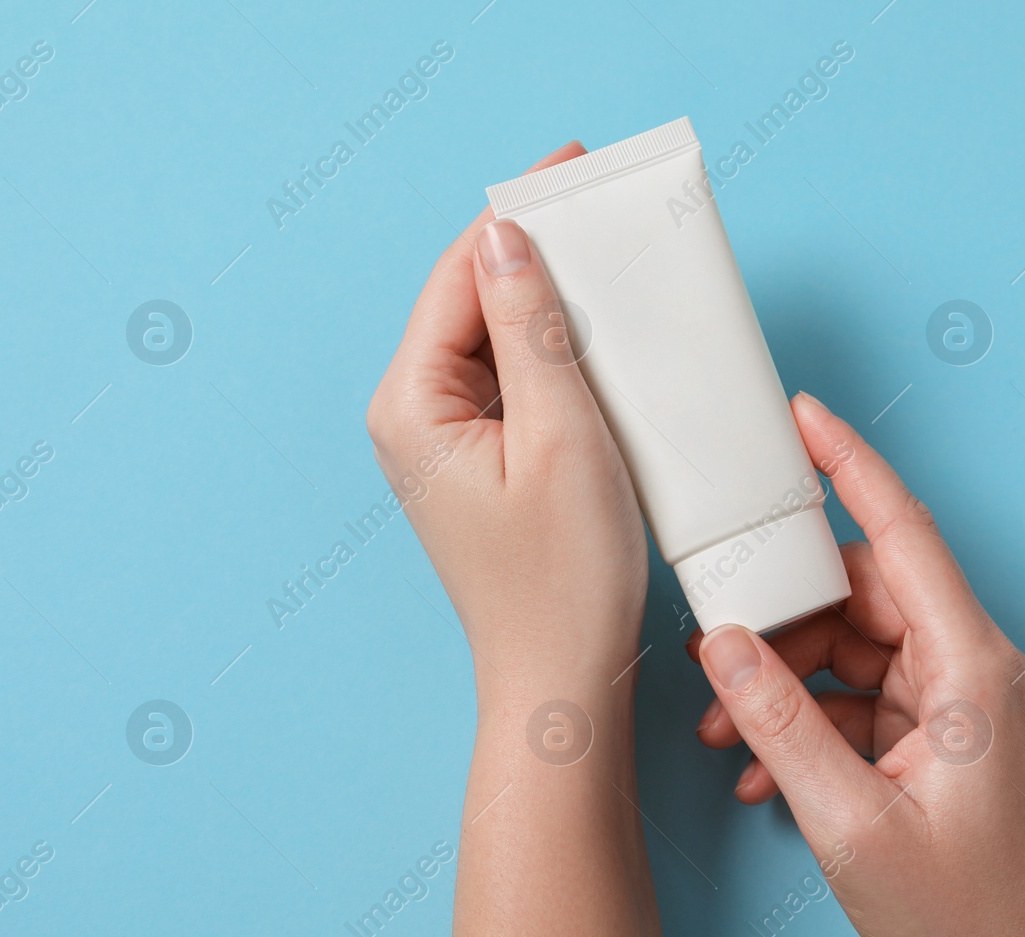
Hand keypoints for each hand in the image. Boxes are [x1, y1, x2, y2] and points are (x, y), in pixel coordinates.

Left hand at [367, 142, 646, 695]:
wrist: (562, 681)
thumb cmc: (564, 579)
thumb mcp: (563, 437)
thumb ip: (532, 329)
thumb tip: (507, 237)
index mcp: (410, 402)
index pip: (459, 275)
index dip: (517, 215)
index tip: (576, 168)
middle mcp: (410, 414)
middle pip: (471, 299)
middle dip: (536, 254)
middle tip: (607, 209)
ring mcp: (441, 441)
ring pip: (495, 340)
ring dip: (550, 306)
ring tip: (614, 270)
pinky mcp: (477, 463)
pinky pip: (512, 383)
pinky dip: (555, 357)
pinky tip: (602, 345)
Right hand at [689, 393, 1024, 936]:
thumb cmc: (960, 911)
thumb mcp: (849, 819)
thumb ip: (779, 723)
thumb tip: (723, 647)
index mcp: (969, 665)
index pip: (903, 533)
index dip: (851, 465)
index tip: (804, 416)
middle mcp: (968, 665)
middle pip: (860, 590)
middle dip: (780, 612)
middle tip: (714, 635)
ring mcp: (951, 697)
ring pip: (849, 642)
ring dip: (783, 677)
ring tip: (723, 725)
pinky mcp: (933, 729)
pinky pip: (855, 692)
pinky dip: (806, 716)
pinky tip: (762, 765)